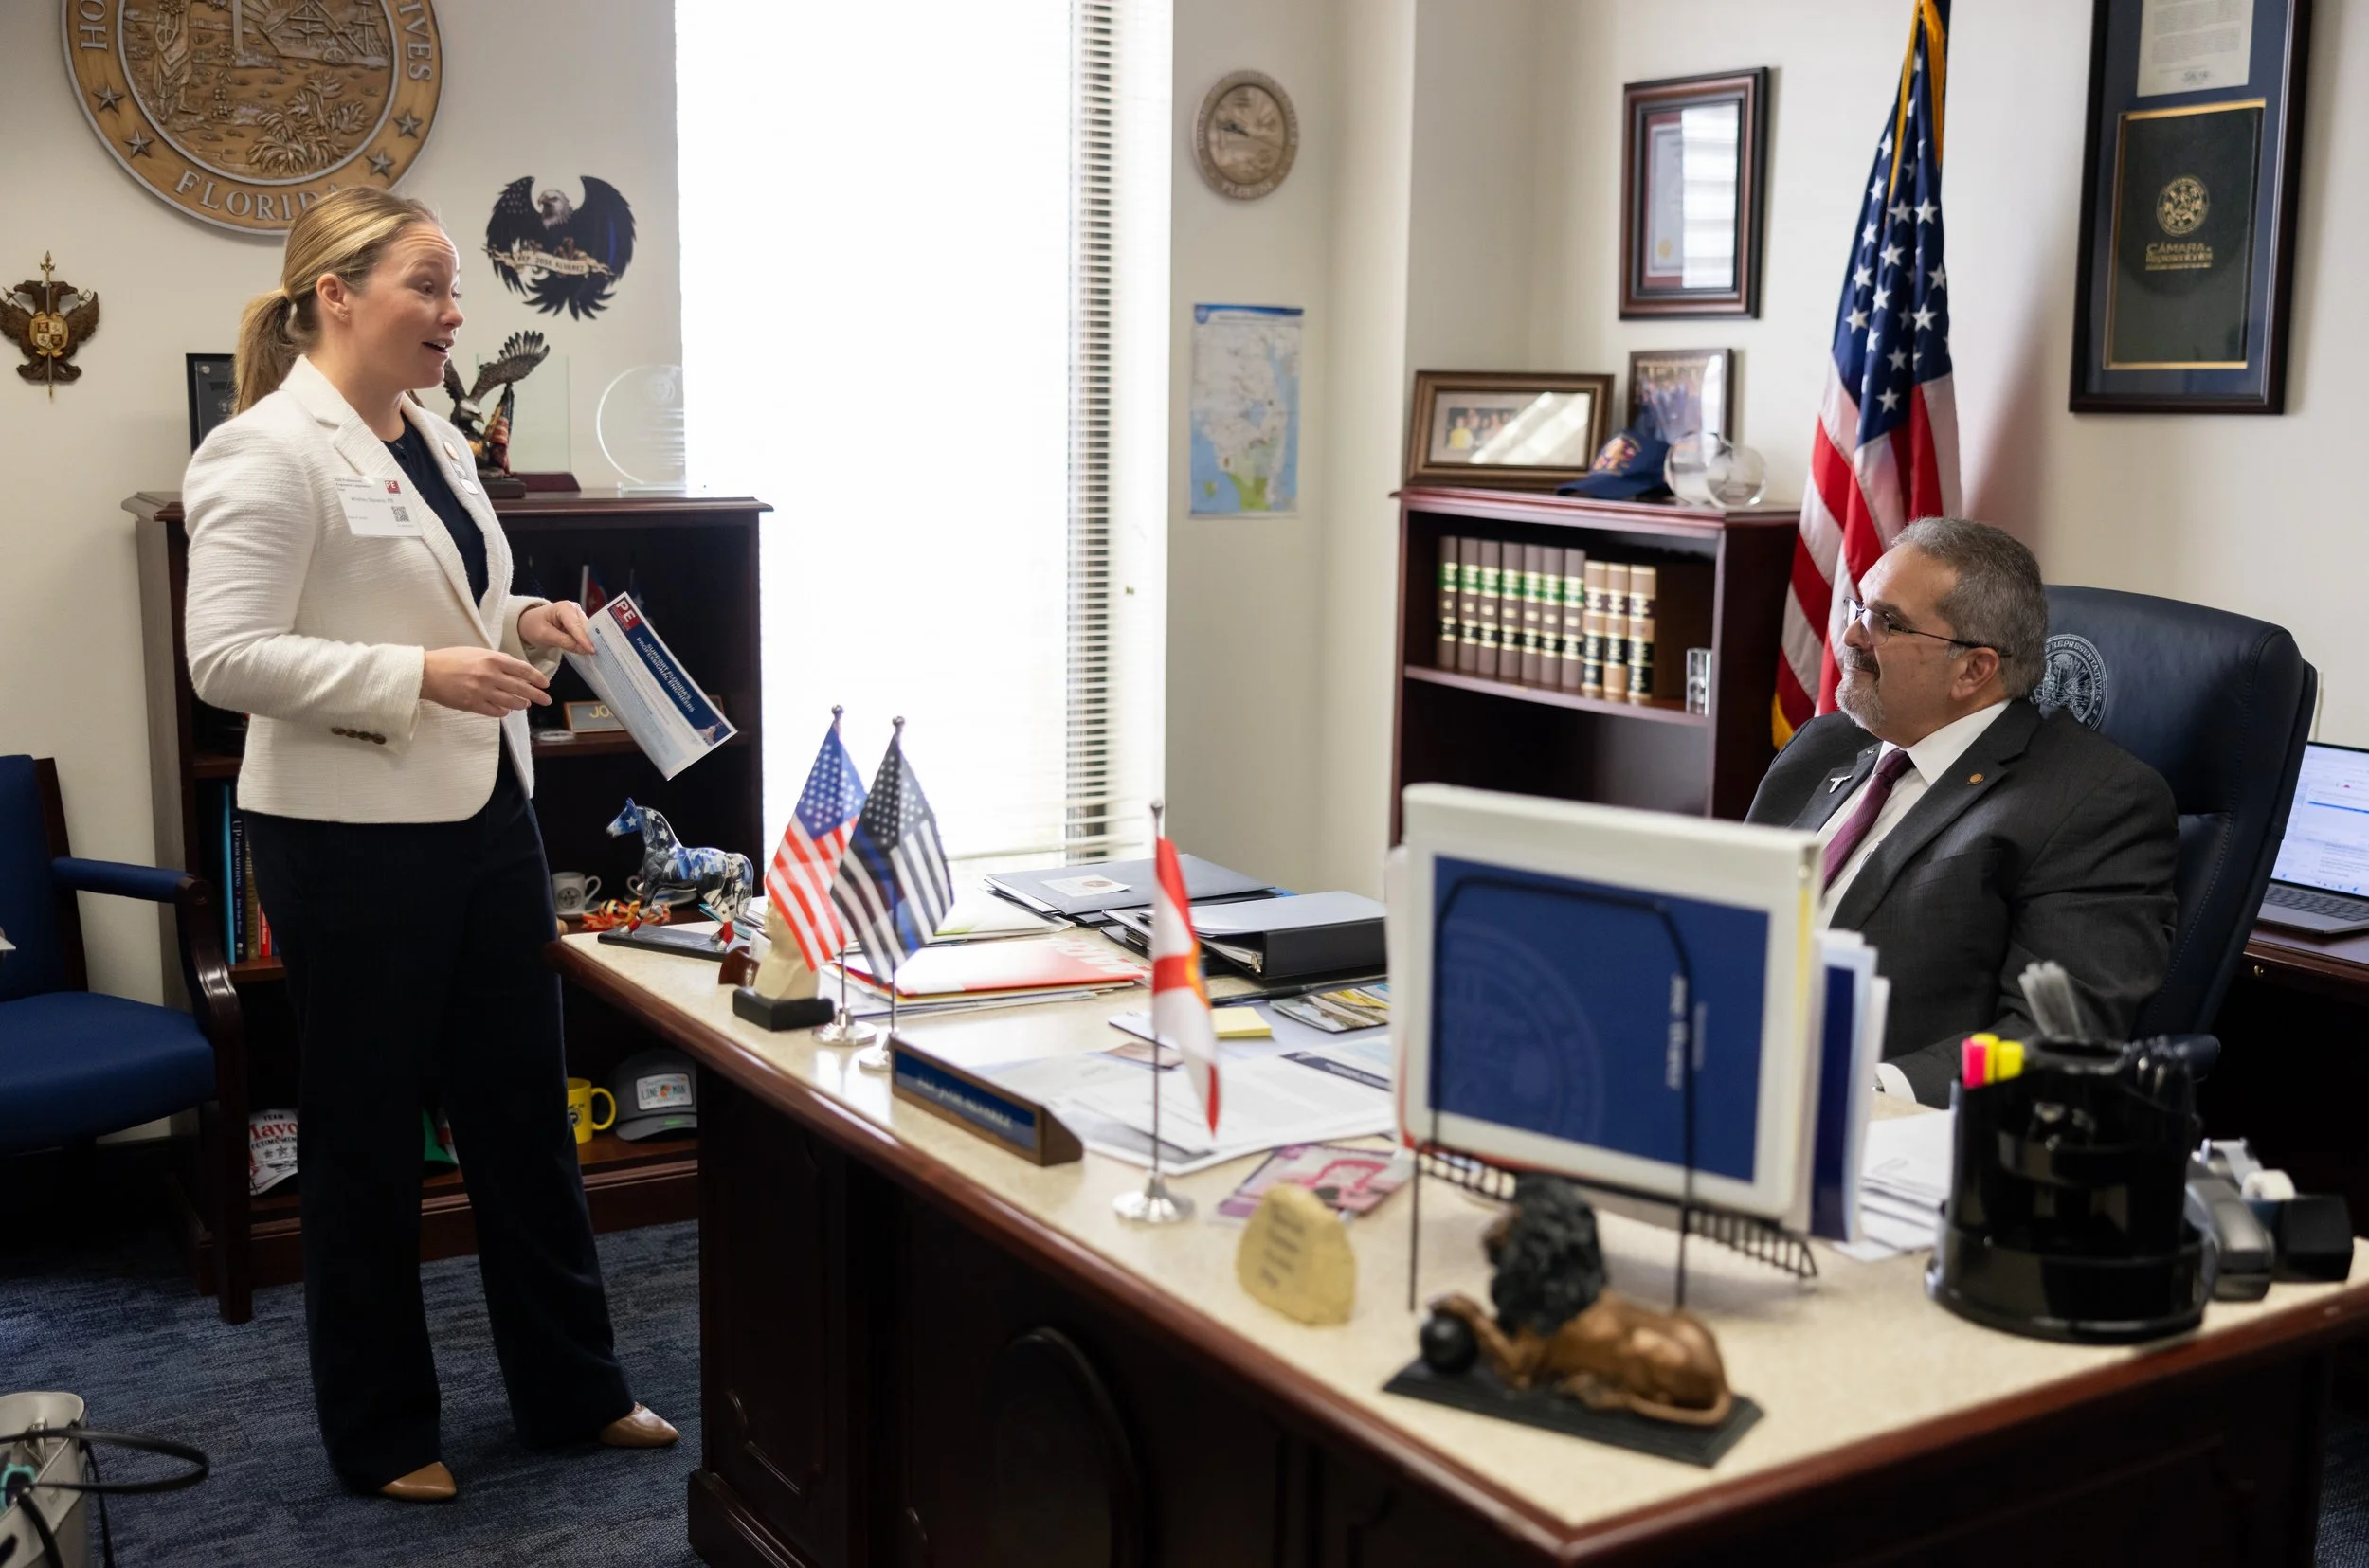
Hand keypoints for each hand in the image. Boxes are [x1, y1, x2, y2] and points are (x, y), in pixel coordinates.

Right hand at [422, 646, 550, 715]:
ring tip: (525, 704)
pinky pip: (497, 712)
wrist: (427, 673)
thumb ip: (497, 660)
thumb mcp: (477, 652)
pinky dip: (504, 712)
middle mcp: (490, 675)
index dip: (537, 677)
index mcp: (492, 659)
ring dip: (521, 704)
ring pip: (511, 702)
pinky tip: (506, 710)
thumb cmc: (451, 659)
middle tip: (546, 700)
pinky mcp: (474, 704)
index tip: (545, 683)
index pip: (523, 669)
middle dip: (537, 695)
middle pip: (521, 688)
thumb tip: (517, 670)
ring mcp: (482, 691)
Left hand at [520, 600, 595, 653]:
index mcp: (564, 607)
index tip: (592, 651)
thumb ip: (564, 642)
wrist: (528, 623)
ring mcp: (577, 616)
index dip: (584, 639)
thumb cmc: (533, 626)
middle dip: (591, 640)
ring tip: (596, 654)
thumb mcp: (544, 635)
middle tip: (598, 654)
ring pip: (588, 631)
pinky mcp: (578, 623)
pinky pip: (585, 634)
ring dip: (590, 642)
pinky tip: (590, 651)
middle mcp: (574, 609)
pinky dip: (587, 642)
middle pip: (585, 627)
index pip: (576, 626)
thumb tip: (583, 650)